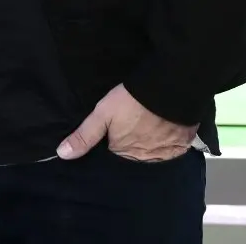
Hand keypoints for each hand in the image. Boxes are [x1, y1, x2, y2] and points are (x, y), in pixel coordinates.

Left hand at [56, 84, 196, 162]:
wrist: (169, 87)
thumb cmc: (131, 100)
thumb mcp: (102, 113)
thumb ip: (84, 135)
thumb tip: (62, 155)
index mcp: (124, 152)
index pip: (114, 155)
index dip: (112, 142)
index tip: (113, 132)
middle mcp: (144, 158)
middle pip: (134, 155)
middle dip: (131, 144)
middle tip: (132, 125)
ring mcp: (165, 152)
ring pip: (153, 152)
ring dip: (150, 143)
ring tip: (147, 125)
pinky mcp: (182, 144)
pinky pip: (173, 148)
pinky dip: (168, 141)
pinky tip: (164, 128)